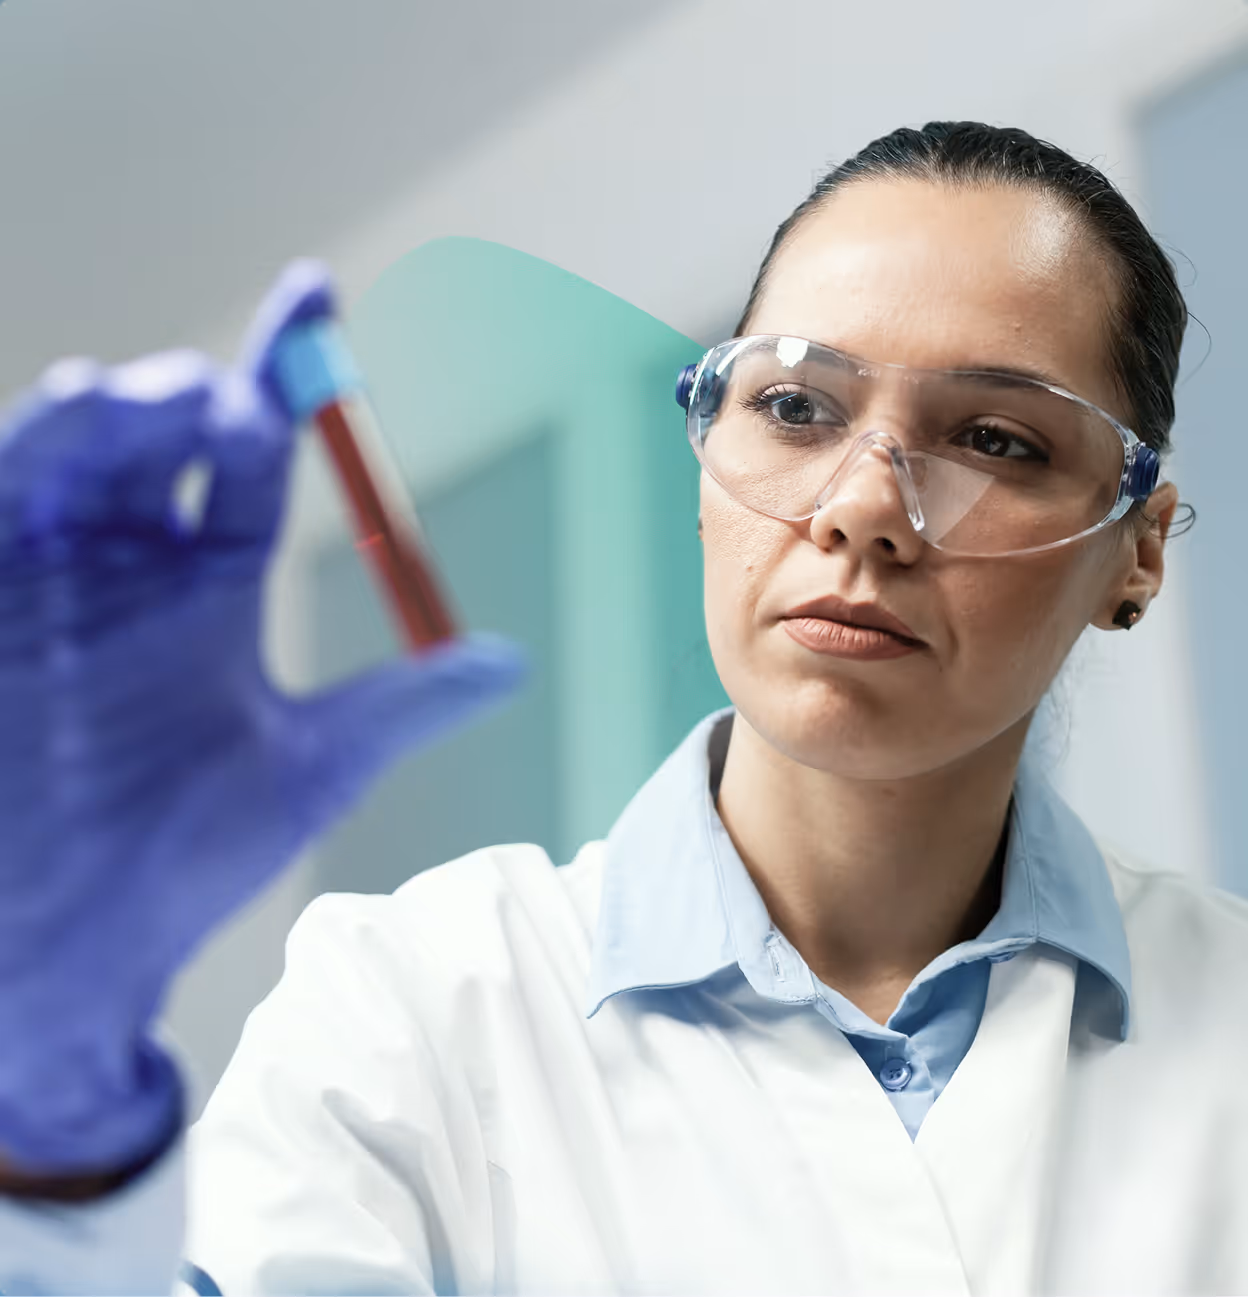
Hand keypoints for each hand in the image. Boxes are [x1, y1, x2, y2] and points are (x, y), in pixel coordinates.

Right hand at [0, 264, 524, 1174]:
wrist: (62, 943)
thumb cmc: (181, 865)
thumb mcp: (310, 770)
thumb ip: (401, 707)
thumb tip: (511, 662)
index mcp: (213, 588)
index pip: (256, 456)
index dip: (286, 377)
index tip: (316, 299)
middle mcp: (134, 563)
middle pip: (172, 432)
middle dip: (209, 395)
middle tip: (247, 407)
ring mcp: (49, 570)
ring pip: (85, 443)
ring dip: (130, 404)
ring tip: (180, 407)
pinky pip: (7, 490)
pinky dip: (39, 444)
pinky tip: (82, 409)